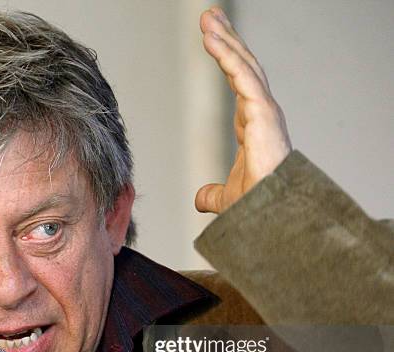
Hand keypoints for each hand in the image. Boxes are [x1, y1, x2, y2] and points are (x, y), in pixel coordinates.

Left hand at [195, 7, 291, 213]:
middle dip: (228, 40)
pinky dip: (227, 56)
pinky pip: (243, 77)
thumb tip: (200, 200)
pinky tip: (211, 39)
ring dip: (226, 40)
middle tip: (210, 18)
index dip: (228, 61)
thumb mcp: (226, 198)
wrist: (269, 214)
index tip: (215, 42)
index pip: (240, 84)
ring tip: (207, 18)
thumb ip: (213, 195)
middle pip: (243, 67)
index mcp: (254, 125)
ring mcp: (264, 111)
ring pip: (244, 66)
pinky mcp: (263, 113)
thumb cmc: (257, 205)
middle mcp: (261, 113)